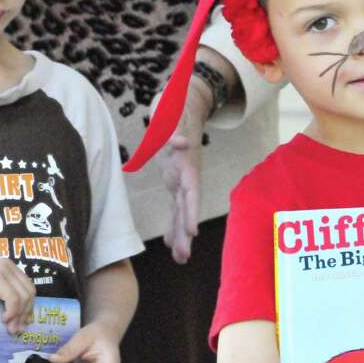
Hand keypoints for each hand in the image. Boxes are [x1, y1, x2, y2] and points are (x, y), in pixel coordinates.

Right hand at [0, 258, 34, 333]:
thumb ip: (9, 302)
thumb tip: (26, 320)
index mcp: (9, 267)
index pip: (28, 287)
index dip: (29, 307)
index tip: (23, 323)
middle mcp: (8, 264)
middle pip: (29, 292)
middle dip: (25, 313)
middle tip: (17, 329)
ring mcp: (2, 269)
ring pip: (23, 296)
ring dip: (19, 316)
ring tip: (10, 328)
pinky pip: (13, 299)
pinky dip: (12, 312)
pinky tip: (3, 319)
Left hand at [159, 73, 212, 263]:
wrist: (185, 104)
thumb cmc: (176, 107)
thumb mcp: (172, 112)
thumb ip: (174, 128)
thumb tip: (181, 143)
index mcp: (186, 162)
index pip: (191, 191)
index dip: (190, 212)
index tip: (192, 232)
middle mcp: (187, 174)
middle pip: (188, 206)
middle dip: (185, 231)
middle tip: (184, 256)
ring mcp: (183, 178)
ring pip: (182, 210)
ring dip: (181, 234)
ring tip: (181, 259)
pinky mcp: (176, 180)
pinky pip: (176, 206)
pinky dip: (173, 224)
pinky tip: (171, 244)